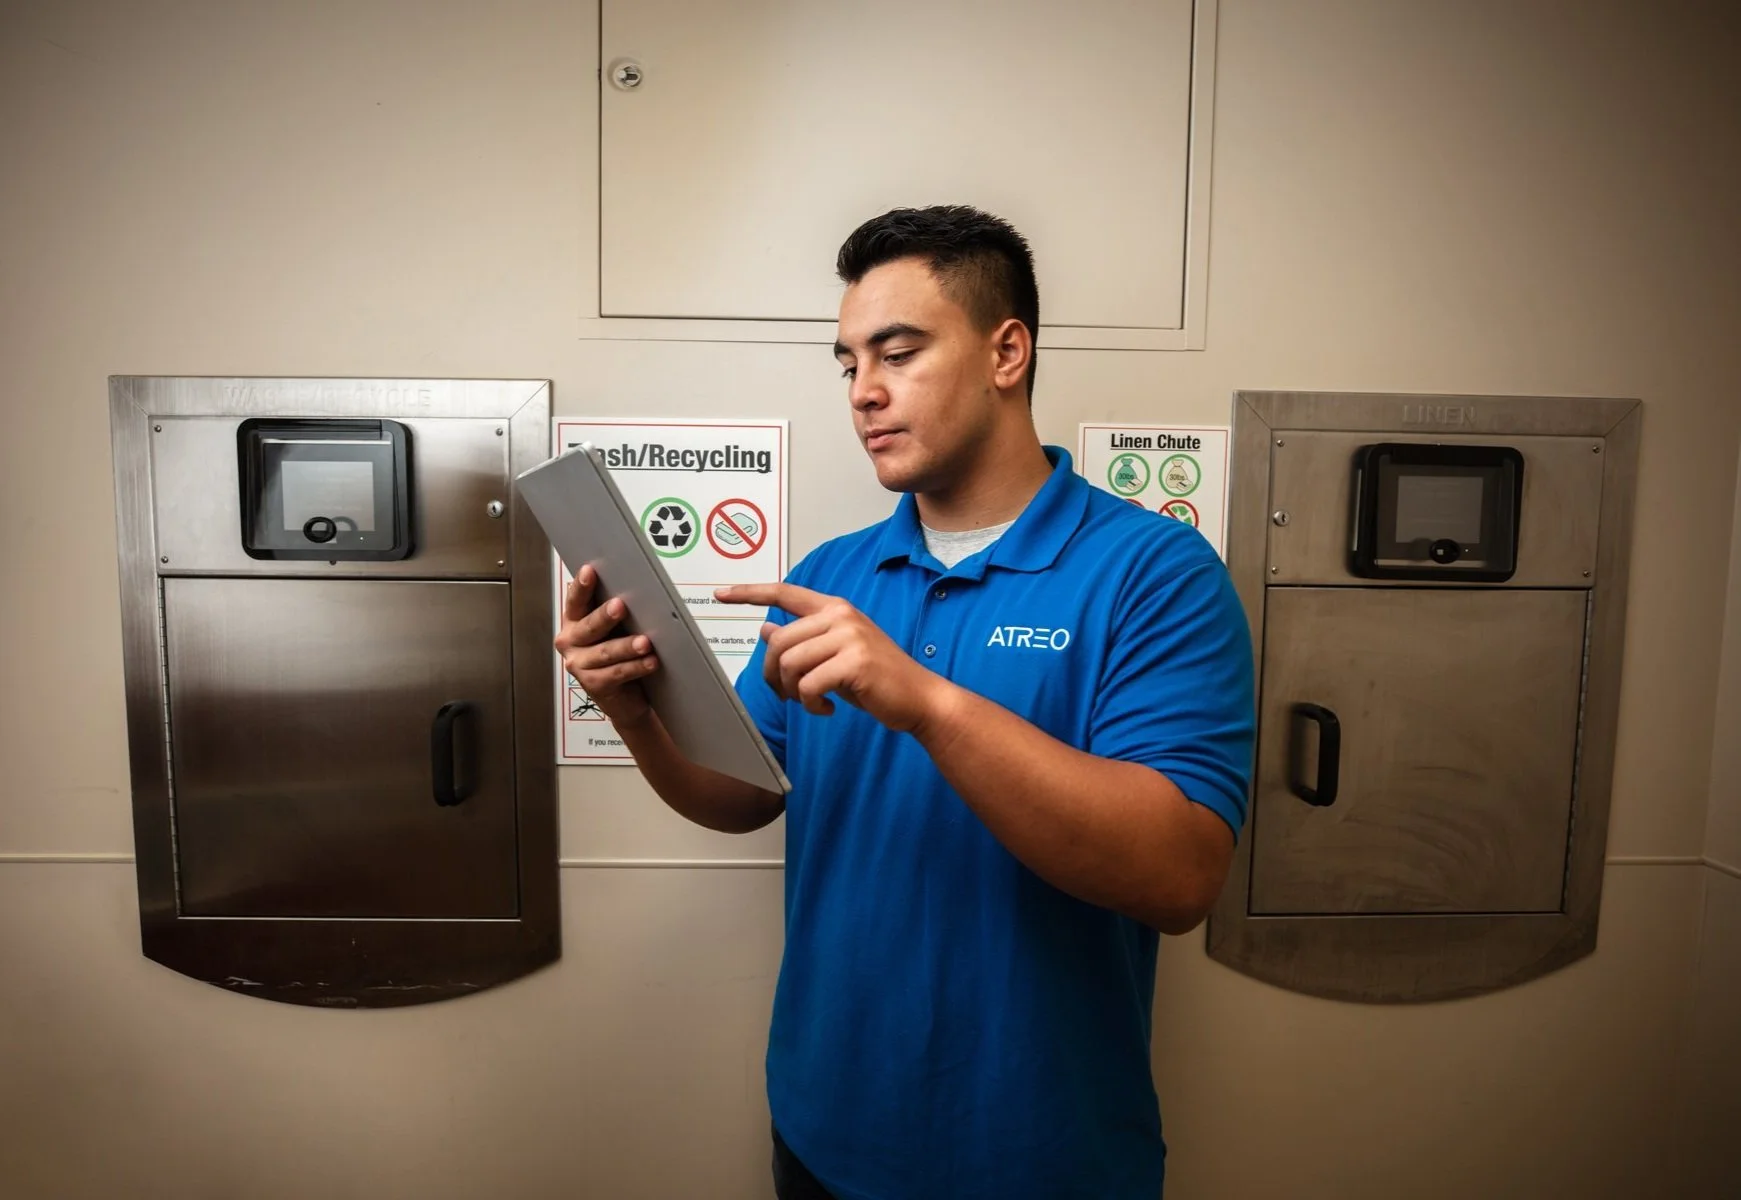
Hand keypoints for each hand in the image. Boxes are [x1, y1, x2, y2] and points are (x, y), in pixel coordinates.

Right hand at [554, 564, 657, 728]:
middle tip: (620, 605)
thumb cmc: (620, 654)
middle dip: (605, 616)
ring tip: (645, 642)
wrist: (624, 696)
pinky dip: (636, 667)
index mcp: (573, 622)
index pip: (576, 601)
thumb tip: (633, 587)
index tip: (590, 570)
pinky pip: (616, 673)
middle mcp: (570, 642)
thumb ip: (616, 611)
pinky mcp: (593, 685)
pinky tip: (651, 662)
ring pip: (605, 652)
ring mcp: (578, 665)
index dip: (581, 587)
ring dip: (627, 646)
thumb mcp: (616, 629)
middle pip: (589, 627)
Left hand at [715, 583, 948, 733]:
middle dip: (774, 675)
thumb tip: (766, 629)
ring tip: (812, 701)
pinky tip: (828, 709)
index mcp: (835, 608)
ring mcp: (849, 636)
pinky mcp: (855, 662)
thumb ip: (804, 639)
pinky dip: (812, 705)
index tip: (720, 594)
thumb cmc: (876, 678)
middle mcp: (841, 615)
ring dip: (794, 692)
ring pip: (791, 664)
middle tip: (787, 695)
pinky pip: (810, 685)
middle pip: (779, 642)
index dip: (749, 593)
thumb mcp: (836, 653)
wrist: (918, 698)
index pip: (784, 592)